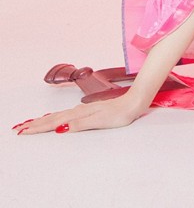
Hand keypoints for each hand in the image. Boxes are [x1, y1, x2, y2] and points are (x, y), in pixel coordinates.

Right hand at [13, 92, 146, 134]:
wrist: (134, 103)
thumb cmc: (119, 114)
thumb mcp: (100, 121)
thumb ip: (80, 124)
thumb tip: (60, 128)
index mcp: (79, 114)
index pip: (54, 122)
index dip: (38, 127)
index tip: (23, 131)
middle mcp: (79, 111)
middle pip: (53, 118)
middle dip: (35, 124)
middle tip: (19, 128)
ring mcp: (83, 110)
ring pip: (58, 116)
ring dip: (43, 120)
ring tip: (31, 123)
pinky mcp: (88, 111)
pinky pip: (66, 115)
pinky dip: (56, 118)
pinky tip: (56, 119)